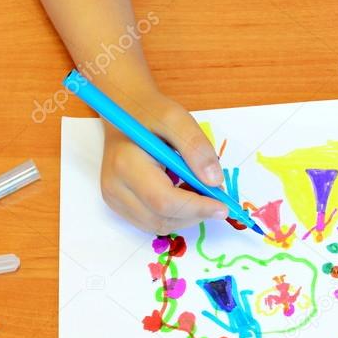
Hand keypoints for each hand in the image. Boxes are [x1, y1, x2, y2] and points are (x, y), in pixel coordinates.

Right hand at [100, 89, 227, 234]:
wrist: (123, 111)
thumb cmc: (149, 112)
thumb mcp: (176, 117)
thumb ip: (197, 147)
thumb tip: (214, 182)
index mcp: (126, 164)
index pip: (164, 201)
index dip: (197, 208)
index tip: (223, 207)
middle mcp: (114, 187)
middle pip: (162, 219)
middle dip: (195, 214)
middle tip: (215, 196)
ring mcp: (114, 199)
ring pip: (159, 226)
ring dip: (186, 217)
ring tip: (197, 190)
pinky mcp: (118, 205)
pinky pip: (152, 222)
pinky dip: (175, 216)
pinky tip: (182, 194)